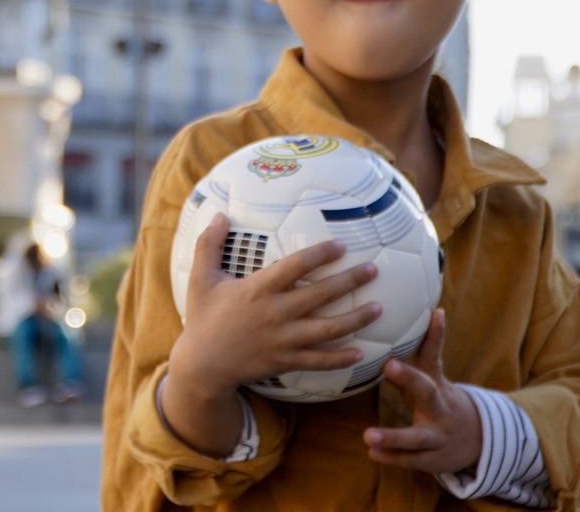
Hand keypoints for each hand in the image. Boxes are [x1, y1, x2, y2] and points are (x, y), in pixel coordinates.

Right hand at [170, 212, 382, 395]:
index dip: (320, 254)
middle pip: (321, 295)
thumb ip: (209, 245)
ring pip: (328, 330)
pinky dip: (342, 358)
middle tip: (373, 270)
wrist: (203, 365)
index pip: (295, 267)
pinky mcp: (286, 361)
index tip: (341, 246)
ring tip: (378, 308)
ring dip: (356, 319)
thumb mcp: (201, 279)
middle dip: (350, 281)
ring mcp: (283, 340)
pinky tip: (362, 352)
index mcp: (258, 290)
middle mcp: (275, 314)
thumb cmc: (203, 318)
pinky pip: (319, 361)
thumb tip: (218, 214)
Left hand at [363, 308, 481, 474]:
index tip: (435, 313)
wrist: (479, 441)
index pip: (435, 357)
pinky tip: (373, 453)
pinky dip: (393, 457)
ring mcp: (439, 436)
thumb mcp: (432, 380)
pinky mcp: (433, 459)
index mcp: (438, 385)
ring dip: (393, 436)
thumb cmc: (441, 402)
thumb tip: (393, 324)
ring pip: (418, 437)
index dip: (435, 336)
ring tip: (368, 435)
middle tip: (389, 364)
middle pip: (428, 392)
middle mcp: (441, 409)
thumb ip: (416, 357)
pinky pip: (412, 459)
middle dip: (409, 377)